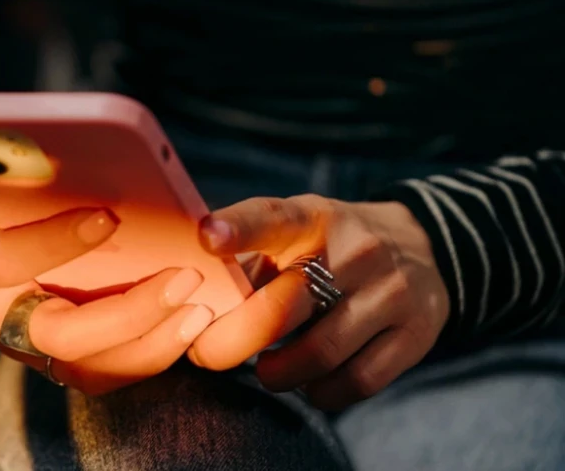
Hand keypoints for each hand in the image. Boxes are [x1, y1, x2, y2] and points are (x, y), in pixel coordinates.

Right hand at [0, 160, 212, 394]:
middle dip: (129, 314)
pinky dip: (146, 353)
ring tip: (199, 311)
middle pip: (64, 338)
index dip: (56, 243)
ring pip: (89, 369)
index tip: (108, 215)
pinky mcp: (51, 353)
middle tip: (183, 279)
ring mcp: (25, 343)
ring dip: (149, 346)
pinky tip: (185, 325)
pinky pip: (101, 368)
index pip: (7, 262)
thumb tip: (57, 154)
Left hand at [189, 194, 449, 409]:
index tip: (206, 237)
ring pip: (319, 354)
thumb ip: (249, 253)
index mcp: (313, 217)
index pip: (273, 217)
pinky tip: (308, 382)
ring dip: (276, 374)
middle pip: (284, 307)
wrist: (425, 248)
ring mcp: (390, 293)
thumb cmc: (331, 244)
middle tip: (206, 354)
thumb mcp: (297, 228)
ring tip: (264, 371)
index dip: (238, 228)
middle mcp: (355, 251)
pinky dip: (320, 392)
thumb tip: (185, 292)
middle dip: (231, 341)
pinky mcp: (414, 334)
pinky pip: (355, 382)